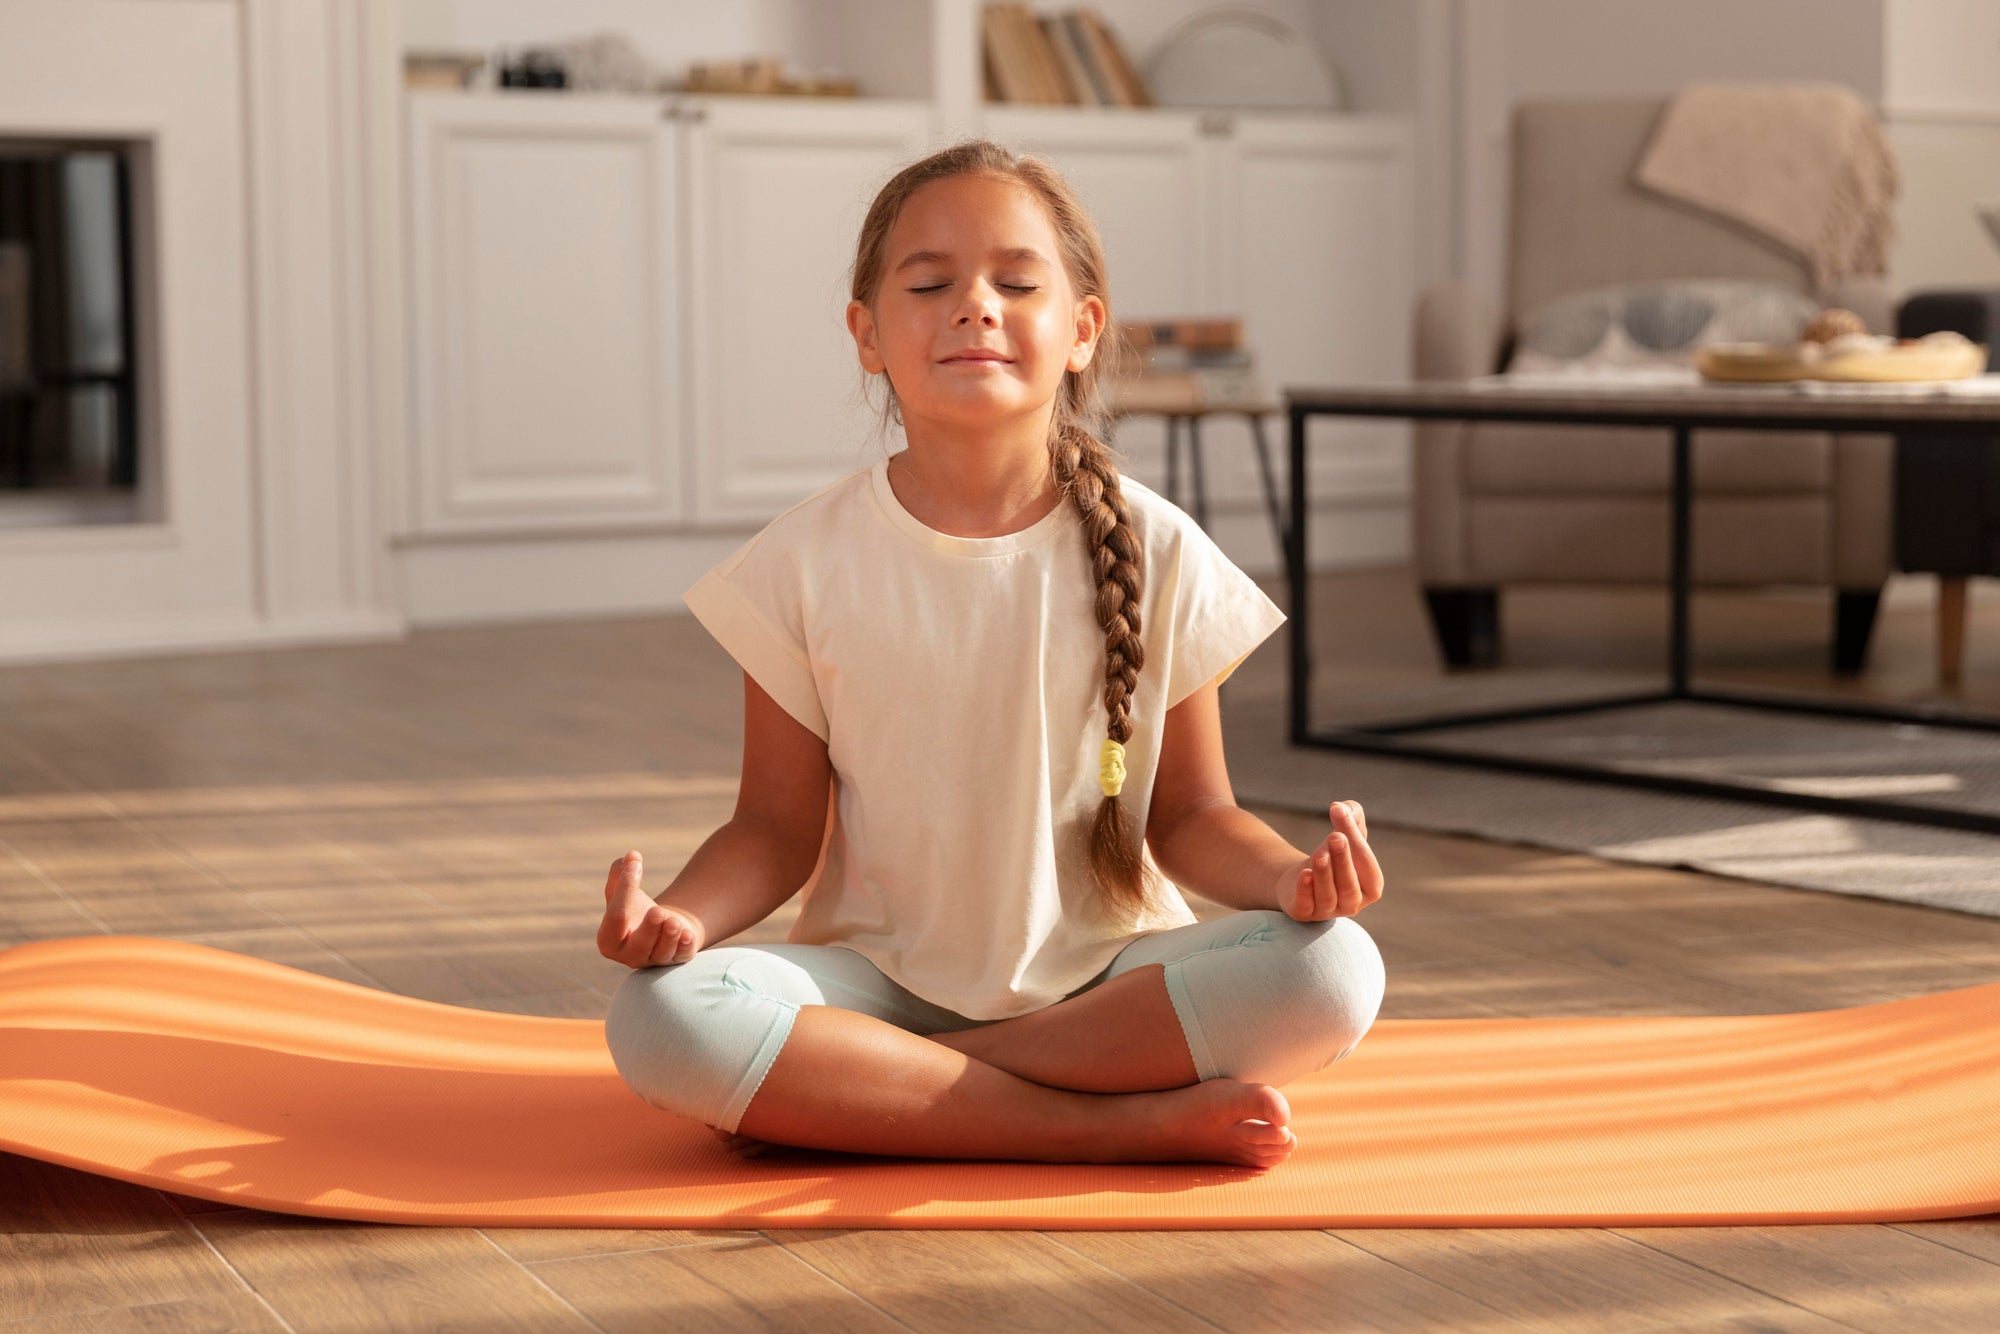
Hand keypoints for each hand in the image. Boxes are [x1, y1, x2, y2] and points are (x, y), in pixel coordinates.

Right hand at [597, 851, 704, 967]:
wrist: (659, 926)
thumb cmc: (635, 910)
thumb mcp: (621, 893)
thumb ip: (619, 874)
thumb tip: (630, 856)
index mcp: (609, 941)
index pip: (617, 917)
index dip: (625, 889)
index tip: (635, 863)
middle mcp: (630, 956)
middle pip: (640, 944)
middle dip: (650, 928)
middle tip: (658, 912)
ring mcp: (654, 961)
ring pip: (663, 952)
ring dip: (670, 936)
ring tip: (673, 921)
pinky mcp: (677, 960)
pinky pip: (681, 955)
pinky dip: (685, 945)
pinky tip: (687, 934)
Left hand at [1275, 800, 1383, 921]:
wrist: (1301, 877)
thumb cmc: (1332, 855)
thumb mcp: (1346, 835)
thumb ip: (1352, 817)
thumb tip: (1343, 807)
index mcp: (1371, 886)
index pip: (1367, 865)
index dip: (1355, 839)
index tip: (1340, 812)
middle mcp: (1353, 903)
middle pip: (1349, 885)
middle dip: (1343, 860)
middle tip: (1335, 837)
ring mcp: (1328, 912)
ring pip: (1328, 896)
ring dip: (1324, 874)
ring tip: (1320, 854)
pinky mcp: (1304, 914)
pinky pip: (1306, 906)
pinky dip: (1305, 891)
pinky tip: (1304, 874)